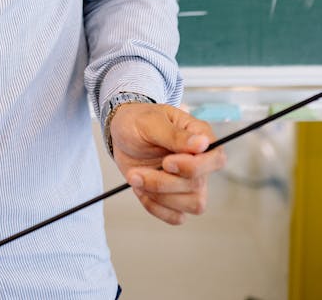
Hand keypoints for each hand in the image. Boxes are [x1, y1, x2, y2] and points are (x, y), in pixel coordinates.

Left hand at [109, 103, 225, 225]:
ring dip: (158, 195)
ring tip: (135, 178)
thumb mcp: (150, 122)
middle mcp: (200, 162)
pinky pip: (177, 217)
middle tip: (135, 172)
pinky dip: (156, 207)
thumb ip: (175, 135)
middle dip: (162, 182)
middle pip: (197, 185)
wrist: (121, 135)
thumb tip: (203, 143)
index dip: (195, 167)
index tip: (167, 163)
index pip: (216, 159)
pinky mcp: (177, 198)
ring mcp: (190, 183)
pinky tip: (141, 189)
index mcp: (200, 136)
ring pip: (192, 205)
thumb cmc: (137, 121)